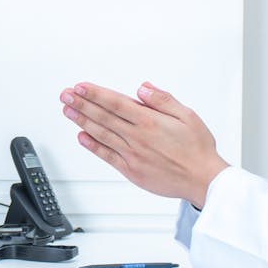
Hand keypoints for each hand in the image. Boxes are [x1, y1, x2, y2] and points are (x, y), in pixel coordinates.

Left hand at [60, 81, 228, 207]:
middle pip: (102, 116)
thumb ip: (163, 100)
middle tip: (65, 95)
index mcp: (150, 121)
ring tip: (68, 111)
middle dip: (81, 104)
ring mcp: (131, 154)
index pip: (115, 102)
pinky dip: (92, 145)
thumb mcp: (187, 116)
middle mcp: (137, 137)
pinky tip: (82, 137)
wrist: (202, 180)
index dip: (94, 93)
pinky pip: (106, 155)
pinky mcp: (131, 170)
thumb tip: (143, 89)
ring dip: (82, 121)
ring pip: (101, 133)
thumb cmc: (198, 149)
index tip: (80, 87)